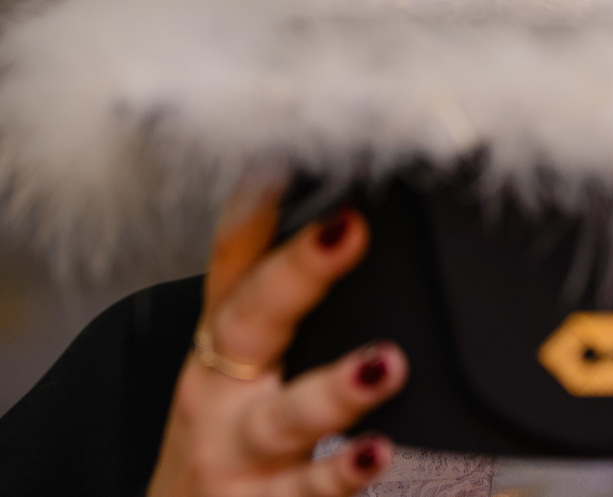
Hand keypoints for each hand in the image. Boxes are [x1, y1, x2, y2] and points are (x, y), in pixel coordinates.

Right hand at [147, 170, 407, 496]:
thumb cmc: (225, 431)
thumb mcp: (238, 361)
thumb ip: (282, 297)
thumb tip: (345, 213)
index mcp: (223, 343)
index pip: (234, 264)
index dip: (254, 209)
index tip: (282, 157)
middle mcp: (221, 390)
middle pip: (254, 321)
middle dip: (299, 272)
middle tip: (348, 230)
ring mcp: (240, 453)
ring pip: (286, 416)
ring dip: (334, 389)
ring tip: (384, 362)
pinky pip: (308, 491)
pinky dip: (340, 476)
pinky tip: (375, 456)